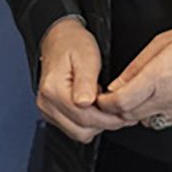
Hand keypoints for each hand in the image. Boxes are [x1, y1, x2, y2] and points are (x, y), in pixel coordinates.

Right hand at [36, 16, 129, 143]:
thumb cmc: (73, 44)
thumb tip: (85, 103)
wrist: (60, 38)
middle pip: (81, 131)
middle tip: (120, 112)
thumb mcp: (86, 56)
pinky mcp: (52, 113)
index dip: (108, 119)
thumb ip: (86, 81)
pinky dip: (88, 123)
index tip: (124, 114)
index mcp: (53, 90)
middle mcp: (47, 103)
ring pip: (78, 133)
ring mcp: (48, 110)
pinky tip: (96, 108)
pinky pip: (74, 128)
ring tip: (108, 107)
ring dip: (96, 125)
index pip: (85, 117)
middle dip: (104, 124)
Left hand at [96, 21, 171, 128]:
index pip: (121, 103)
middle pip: (132, 116)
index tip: (103, 99)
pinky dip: (164, 112)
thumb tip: (116, 85)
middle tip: (122, 96)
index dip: (106, 104)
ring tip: (152, 92)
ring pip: (150, 121)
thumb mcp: (160, 42)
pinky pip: (170, 121)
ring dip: (143, 111)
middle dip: (121, 108)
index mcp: (159, 76)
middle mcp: (171, 97)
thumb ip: (135, 67)